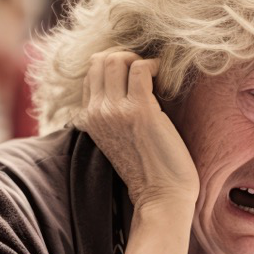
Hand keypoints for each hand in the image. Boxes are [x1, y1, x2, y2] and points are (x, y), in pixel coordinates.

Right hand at [73, 51, 199, 212]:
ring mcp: (115, 111)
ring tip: (155, 75)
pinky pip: (141, 68)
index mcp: (87, 119)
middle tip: (147, 72)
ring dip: (139, 59)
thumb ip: (112, 115)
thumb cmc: (148, 169)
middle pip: (100, 60)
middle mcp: (96, 112)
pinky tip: (165, 78)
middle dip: (126, 56)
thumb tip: (129, 85)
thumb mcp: (117, 138)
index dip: (114, 65)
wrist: (160, 196)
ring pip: (116, 59)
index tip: (135, 76)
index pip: (91, 72)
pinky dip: (155, 65)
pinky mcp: (140, 111)